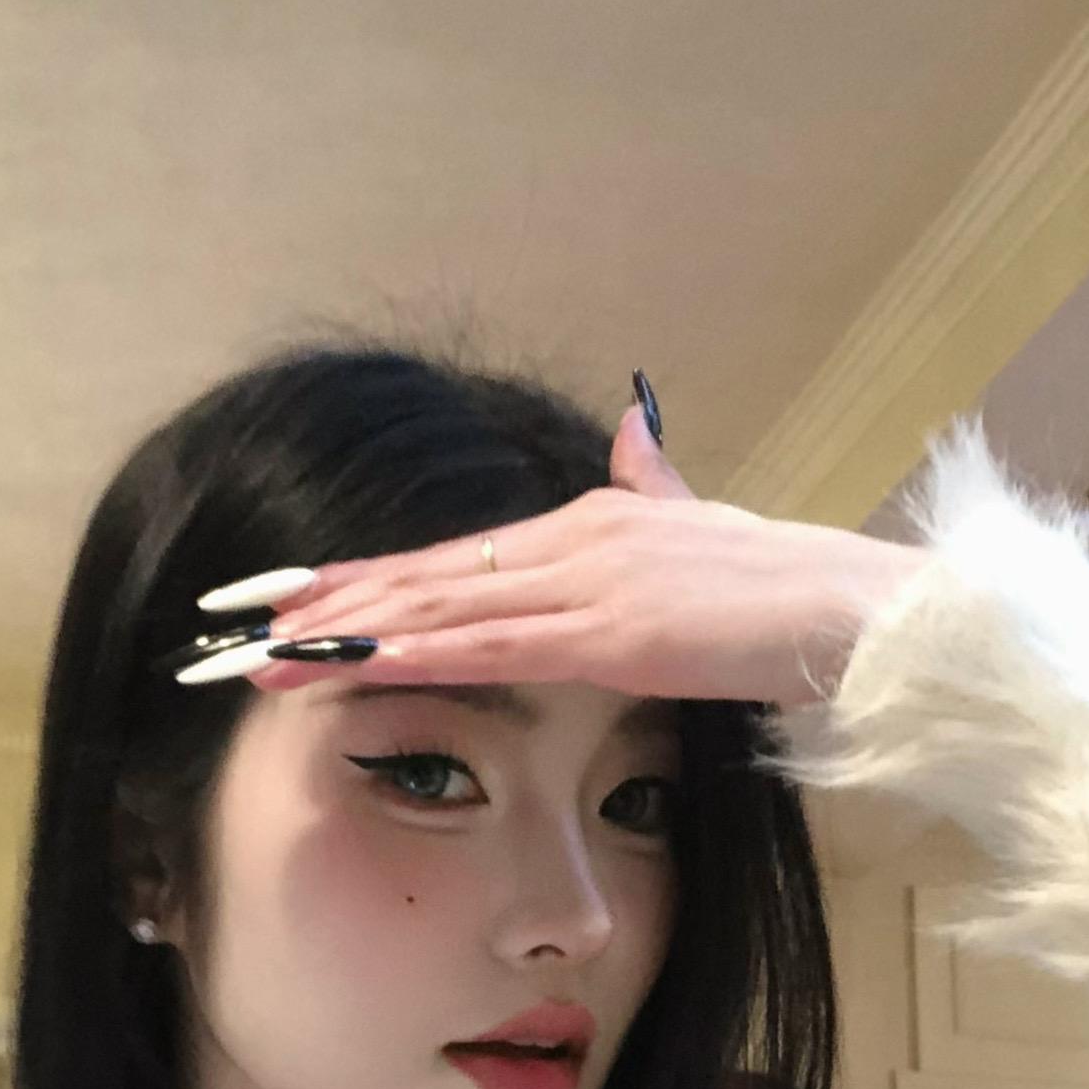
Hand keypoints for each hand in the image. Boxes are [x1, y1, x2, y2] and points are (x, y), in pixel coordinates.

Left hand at [245, 402, 926, 713]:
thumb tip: (635, 423)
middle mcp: (574, 539)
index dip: (356, 579)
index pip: (446, 558)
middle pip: (419, 576)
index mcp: (588, 523)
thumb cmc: (793, 592)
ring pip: (437, 608)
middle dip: (316, 607)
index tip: (279, 598)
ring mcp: (591, 582)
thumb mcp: (709, 527)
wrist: (865, 611)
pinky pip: (492, 647)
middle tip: (223, 625)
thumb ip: (661, 480)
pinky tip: (352, 665)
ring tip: (254, 655)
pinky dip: (413, 653)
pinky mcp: (614, 633)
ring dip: (340, 636)